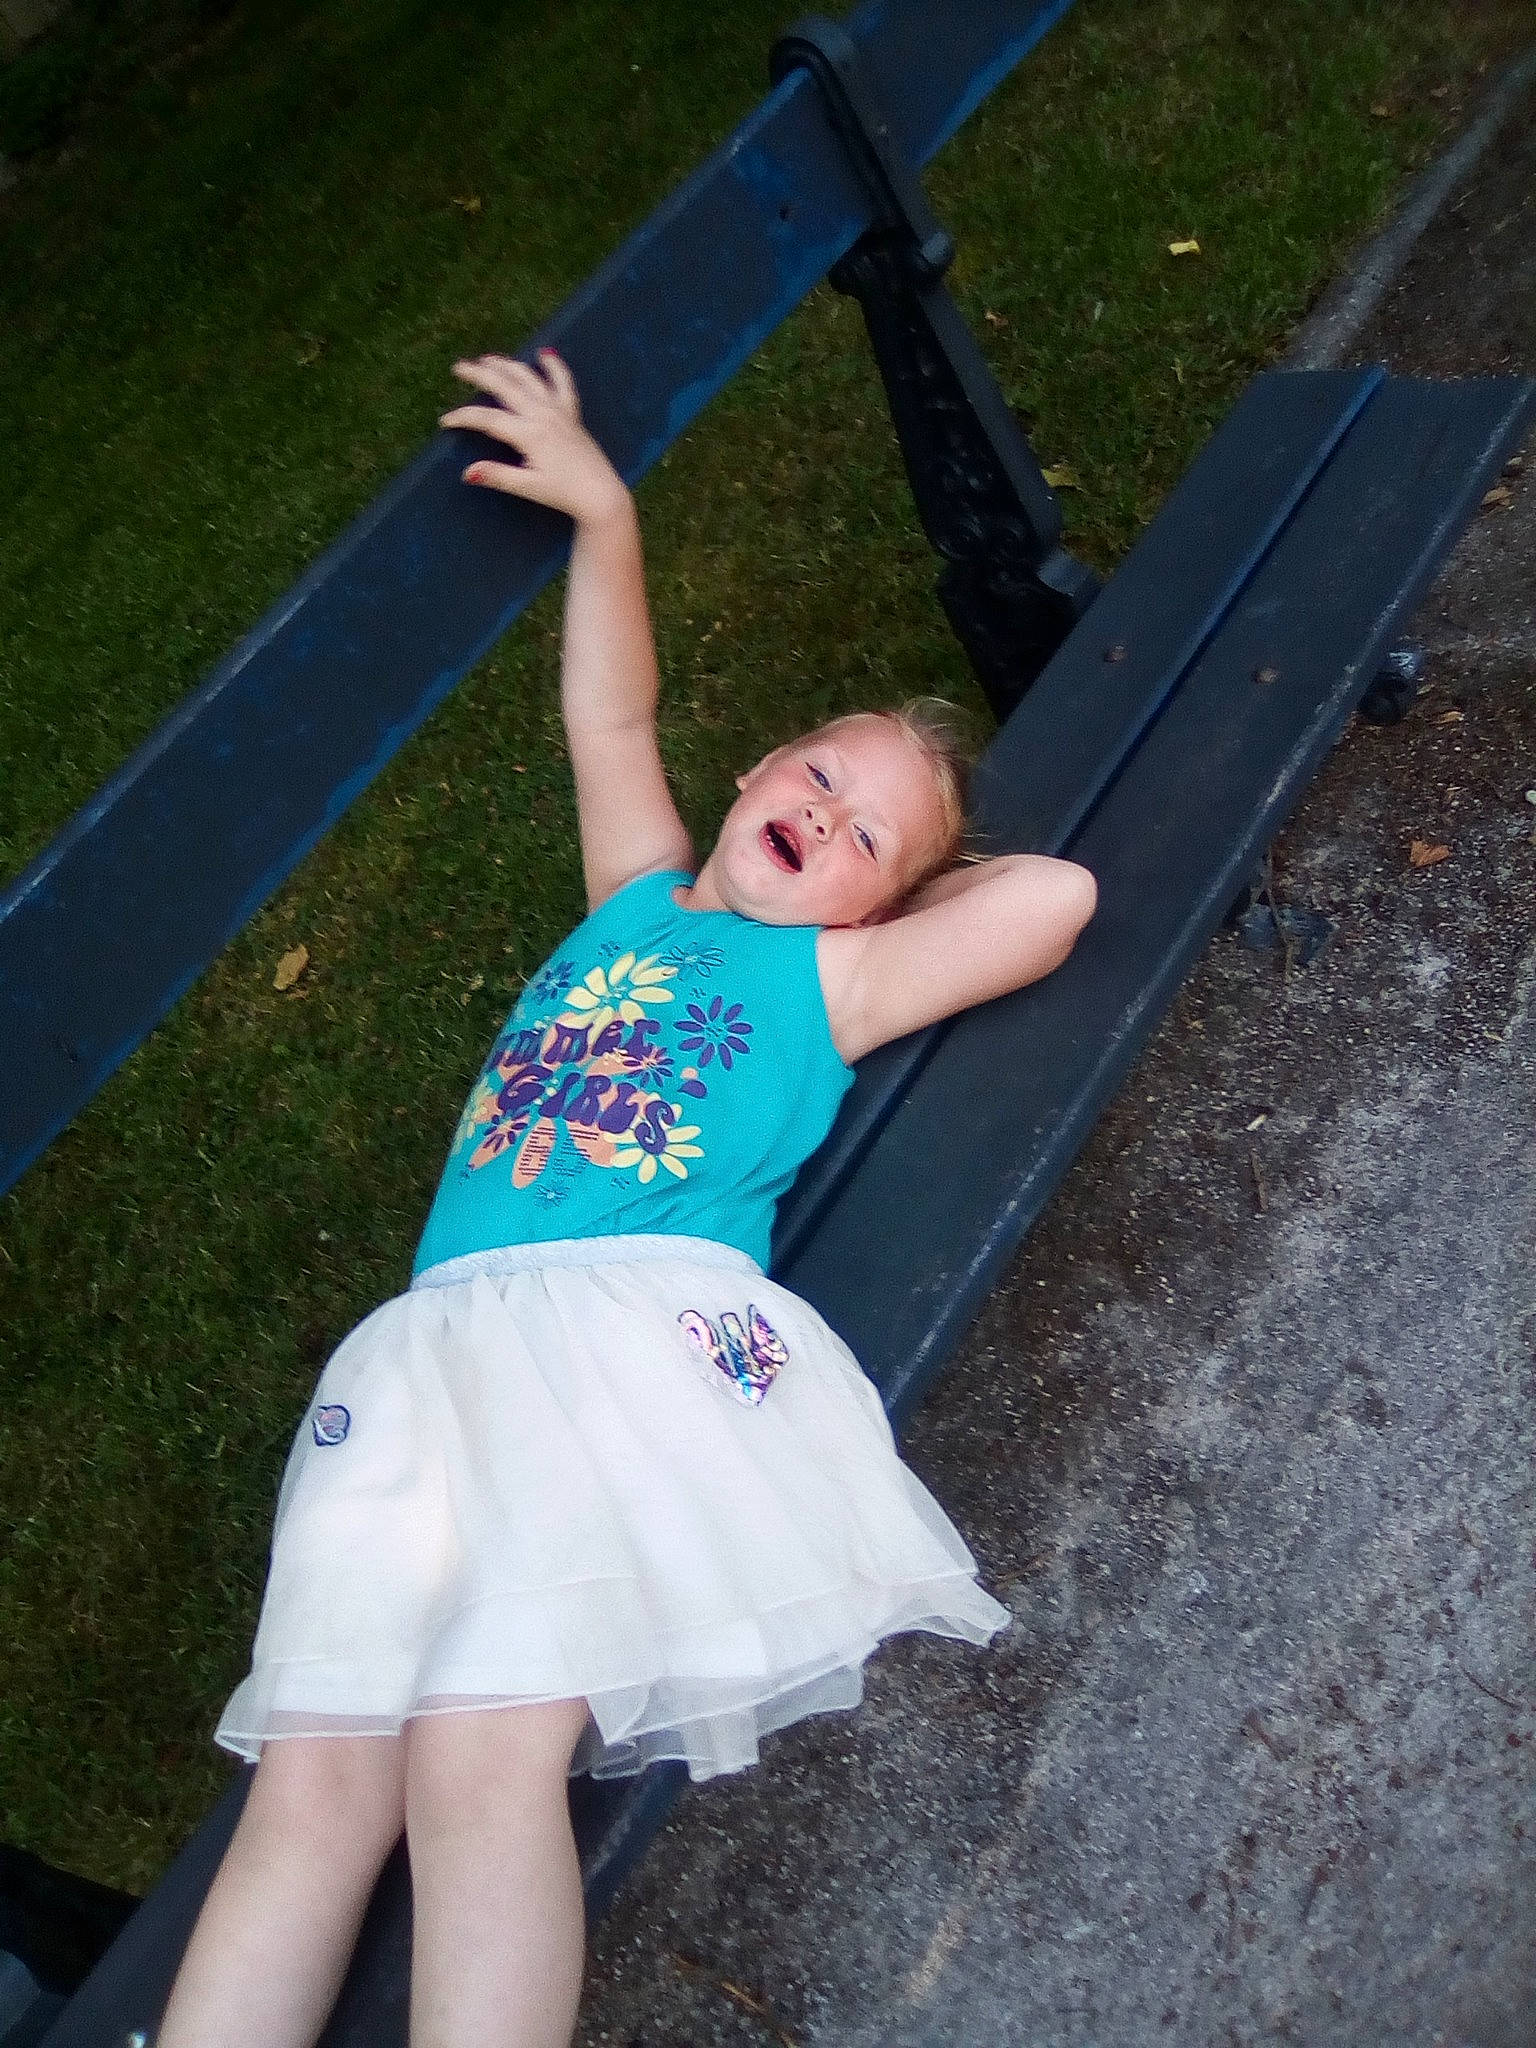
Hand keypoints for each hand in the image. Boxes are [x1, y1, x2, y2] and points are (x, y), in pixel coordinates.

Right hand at [440, 351, 630, 526]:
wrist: (601, 494)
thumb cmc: (564, 494)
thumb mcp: (528, 487)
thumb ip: (498, 476)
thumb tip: (467, 472)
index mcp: (530, 434)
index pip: (488, 419)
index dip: (464, 417)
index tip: (446, 420)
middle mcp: (543, 415)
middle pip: (505, 386)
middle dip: (479, 374)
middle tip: (459, 367)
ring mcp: (559, 410)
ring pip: (529, 378)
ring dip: (507, 365)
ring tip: (488, 359)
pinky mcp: (572, 413)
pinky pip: (563, 382)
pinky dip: (554, 367)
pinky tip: (545, 354)